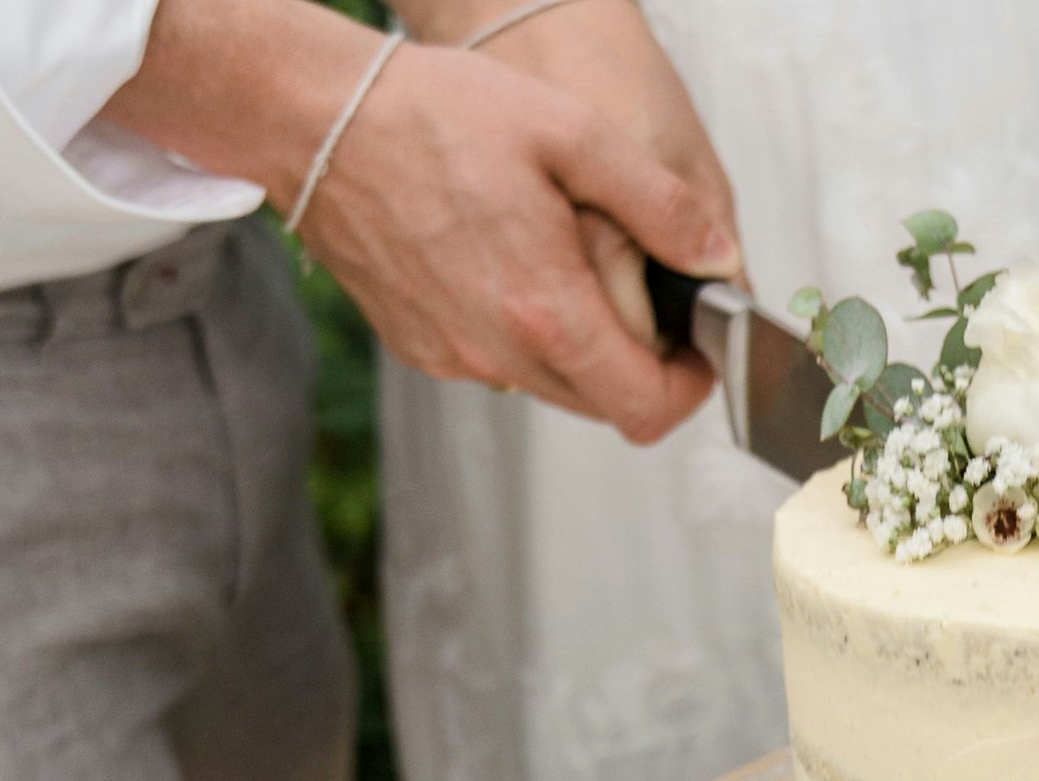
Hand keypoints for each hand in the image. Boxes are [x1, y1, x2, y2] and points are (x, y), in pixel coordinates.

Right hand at [301, 43, 739, 440]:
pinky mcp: (420, 347)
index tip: (699, 349)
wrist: (319, 121)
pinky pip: (499, 365)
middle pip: (605, 406)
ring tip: (580, 269)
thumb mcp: (576, 134)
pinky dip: (527, 335)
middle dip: (643, 367)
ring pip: (553, 387)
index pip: (646, 407)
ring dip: (585, 351)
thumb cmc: (438, 115)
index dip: (690, 388)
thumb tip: (719, 257)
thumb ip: (661, 205)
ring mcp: (454, 357)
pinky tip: (516, 268)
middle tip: (653, 301)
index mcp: (546, 309)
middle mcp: (497, 352)